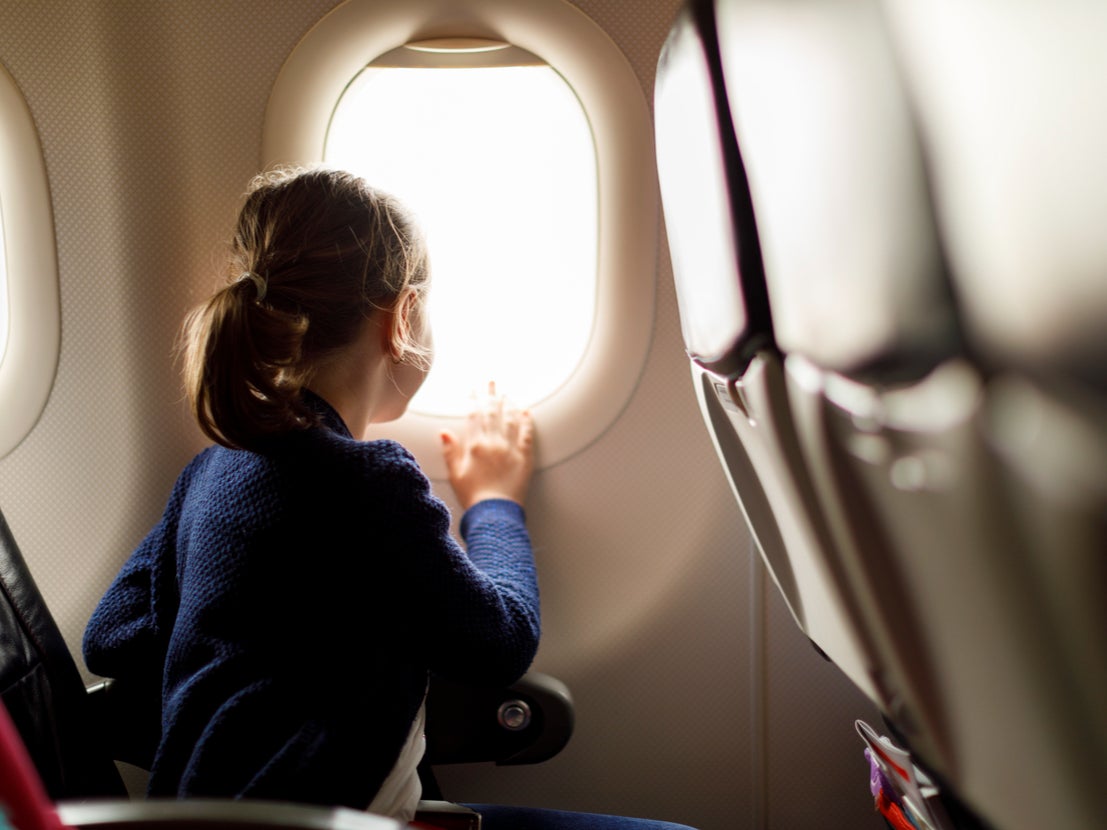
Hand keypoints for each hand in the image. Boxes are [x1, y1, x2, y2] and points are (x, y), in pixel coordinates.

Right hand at [440, 382, 534, 509]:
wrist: (494, 513)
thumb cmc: (473, 496)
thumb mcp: (455, 474)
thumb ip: (450, 451)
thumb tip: (444, 432)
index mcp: (475, 446)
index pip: (474, 417)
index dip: (473, 401)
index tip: (473, 390)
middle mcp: (494, 443)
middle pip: (492, 413)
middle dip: (491, 396)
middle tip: (491, 382)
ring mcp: (511, 449)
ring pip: (510, 420)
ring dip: (509, 405)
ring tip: (507, 394)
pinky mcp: (525, 458)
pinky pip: (527, 435)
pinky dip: (527, 422)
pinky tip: (527, 412)